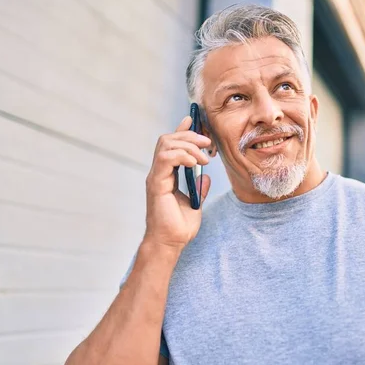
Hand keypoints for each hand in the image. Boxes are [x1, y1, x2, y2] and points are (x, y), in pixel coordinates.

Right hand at [143, 116, 211, 258]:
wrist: (170, 244)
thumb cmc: (179, 228)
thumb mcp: (196, 203)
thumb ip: (199, 188)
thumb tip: (206, 176)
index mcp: (166, 175)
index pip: (171, 145)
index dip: (182, 130)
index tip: (195, 121)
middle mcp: (159, 172)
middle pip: (168, 139)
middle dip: (190, 135)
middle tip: (209, 143)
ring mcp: (156, 177)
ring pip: (166, 144)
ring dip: (188, 144)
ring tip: (205, 155)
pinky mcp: (156, 183)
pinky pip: (165, 158)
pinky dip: (182, 155)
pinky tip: (195, 163)